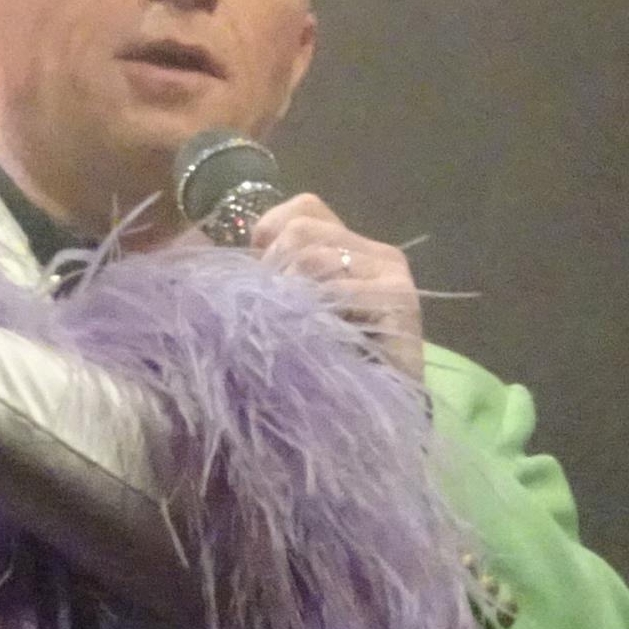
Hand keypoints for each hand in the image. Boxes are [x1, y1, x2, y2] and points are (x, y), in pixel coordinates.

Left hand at [245, 192, 424, 384]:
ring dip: (289, 297)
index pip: (303, 207)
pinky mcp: (399, 301)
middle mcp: (376, 251)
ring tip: (293, 332)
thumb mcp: (288, 311)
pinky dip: (313, 317)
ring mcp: (391, 274)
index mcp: (350, 245)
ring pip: (313, 257)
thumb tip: (229, 252)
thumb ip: (270, 276)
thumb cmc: (322, 366)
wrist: (369, 421)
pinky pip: (337, 291)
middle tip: (273, 315)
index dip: (269, 233)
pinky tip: (312, 341)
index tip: (259, 276)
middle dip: (272, 271)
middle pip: (300, 230)